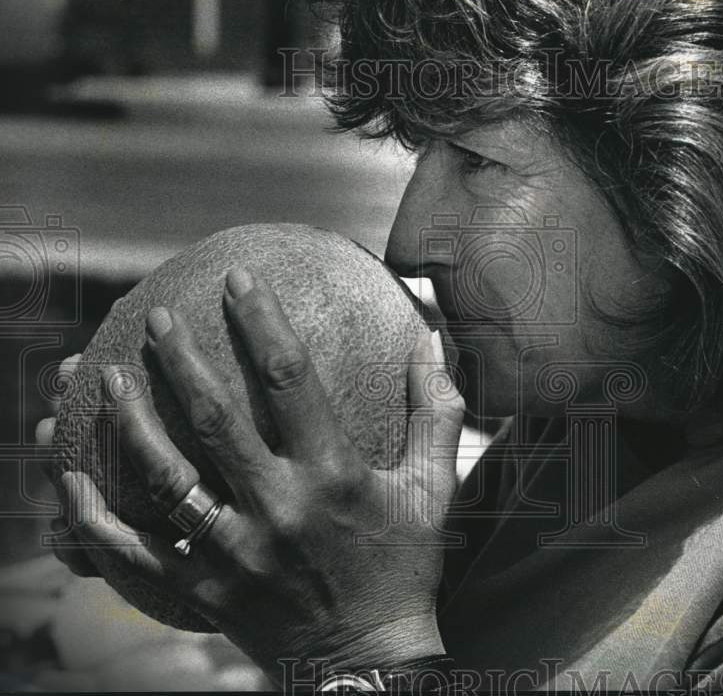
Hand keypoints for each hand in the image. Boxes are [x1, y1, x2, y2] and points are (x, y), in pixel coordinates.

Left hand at [46, 268, 465, 683]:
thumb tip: (431, 338)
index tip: (239, 280)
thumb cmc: (405, 565)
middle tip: (158, 317)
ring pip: (165, 478)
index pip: (291, 378)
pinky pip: (134, 551)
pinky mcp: (201, 591)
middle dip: (180, 359)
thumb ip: (436, 411)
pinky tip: (72, 478)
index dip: (262, 321)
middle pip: (215, 419)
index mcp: (334, 475)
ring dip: (131, 422)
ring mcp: (234, 553)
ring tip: (107, 376)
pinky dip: (95, 515)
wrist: (369, 659)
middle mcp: (279, 508)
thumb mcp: (435, 487)